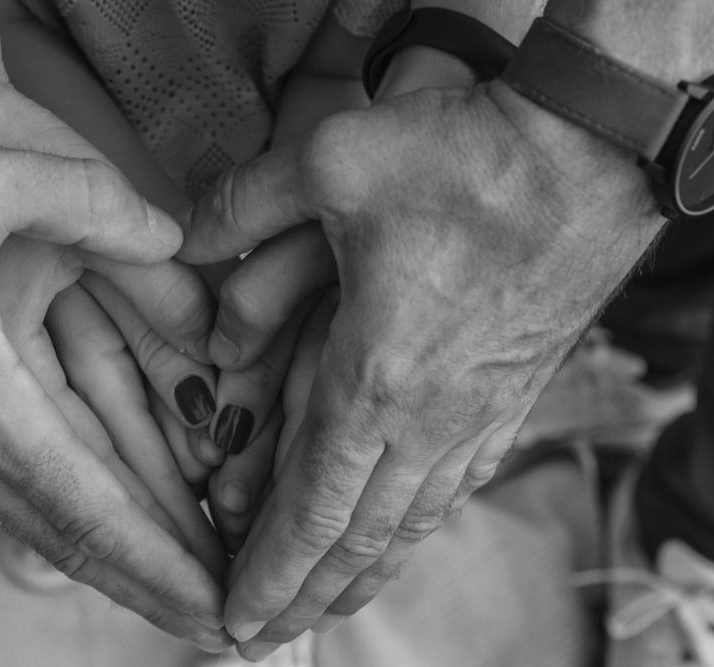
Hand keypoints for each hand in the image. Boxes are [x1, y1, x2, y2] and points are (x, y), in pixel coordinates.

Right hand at [0, 127, 228, 648]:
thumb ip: (86, 198)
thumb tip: (174, 236)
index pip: (97, 511)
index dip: (169, 563)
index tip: (224, 607)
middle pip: (83, 543)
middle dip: (162, 586)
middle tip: (231, 624)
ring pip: (56, 527)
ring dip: (128, 564)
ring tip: (191, 589)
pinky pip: (28, 498)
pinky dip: (85, 525)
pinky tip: (118, 528)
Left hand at [180, 83, 661, 657]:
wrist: (593, 152)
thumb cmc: (469, 157)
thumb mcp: (330, 160)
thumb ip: (243, 202)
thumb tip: (181, 235)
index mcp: (375, 378)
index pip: (309, 507)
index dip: (268, 570)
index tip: (233, 618)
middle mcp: (428, 418)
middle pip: (356, 538)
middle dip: (303, 597)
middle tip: (260, 639)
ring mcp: (476, 414)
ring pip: (409, 523)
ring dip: (360, 576)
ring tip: (325, 610)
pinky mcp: (510, 396)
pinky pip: (453, 487)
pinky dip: (413, 529)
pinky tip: (399, 539)